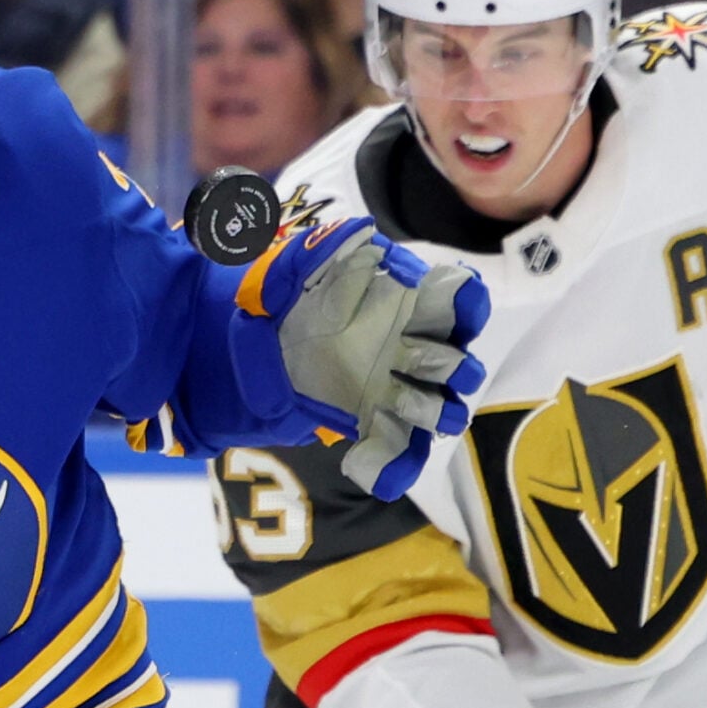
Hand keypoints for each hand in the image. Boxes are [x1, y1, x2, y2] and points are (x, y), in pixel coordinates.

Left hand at [239, 217, 488, 497]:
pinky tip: (379, 475)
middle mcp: (404, 343)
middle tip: (457, 374)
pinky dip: (393, 464)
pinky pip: (394, 445)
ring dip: (440, 413)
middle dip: (457, 367)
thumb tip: (362, 232)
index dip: (463, 301)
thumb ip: (323, 250)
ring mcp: (390, 385)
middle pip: (450, 357)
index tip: (462, 303)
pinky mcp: (368, 419)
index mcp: (396, 301)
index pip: (449, 297)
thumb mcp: (293, 265)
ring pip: (433, 404)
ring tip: (440, 422)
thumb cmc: (278, 295)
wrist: (243, 342)